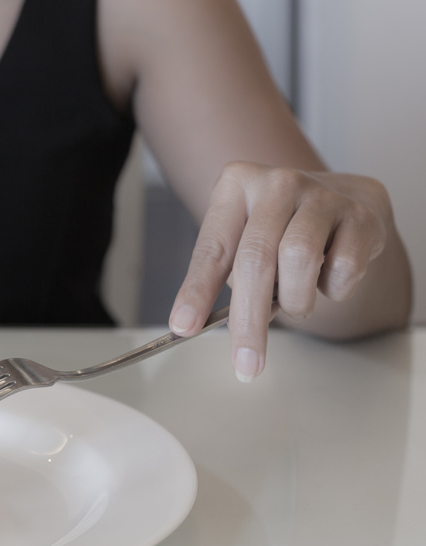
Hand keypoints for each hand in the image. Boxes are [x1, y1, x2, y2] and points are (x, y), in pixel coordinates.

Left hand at [168, 161, 389, 381]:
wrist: (343, 201)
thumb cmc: (280, 230)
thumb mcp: (242, 241)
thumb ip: (226, 276)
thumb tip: (198, 324)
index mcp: (236, 185)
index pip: (211, 249)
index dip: (196, 292)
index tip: (184, 326)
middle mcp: (277, 183)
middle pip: (256, 259)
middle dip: (248, 320)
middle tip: (246, 361)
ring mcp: (322, 194)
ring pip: (299, 261)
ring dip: (296, 299)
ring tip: (296, 301)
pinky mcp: (361, 214)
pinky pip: (343, 268)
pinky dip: (333, 288)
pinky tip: (329, 275)